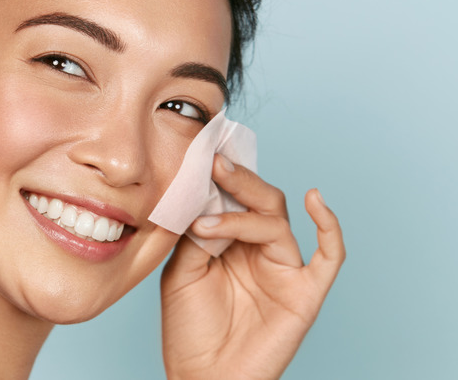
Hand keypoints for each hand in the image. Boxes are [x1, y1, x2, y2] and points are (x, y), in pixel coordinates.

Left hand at [159, 155, 345, 379]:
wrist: (203, 378)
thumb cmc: (189, 329)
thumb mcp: (181, 270)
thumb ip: (195, 233)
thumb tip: (204, 195)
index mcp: (230, 241)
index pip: (233, 197)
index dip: (219, 176)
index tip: (199, 153)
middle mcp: (259, 250)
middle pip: (260, 201)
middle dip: (238, 181)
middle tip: (213, 163)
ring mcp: (285, 270)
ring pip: (278, 222)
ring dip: (243, 215)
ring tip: (207, 224)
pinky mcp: (305, 293)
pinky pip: (329, 257)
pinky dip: (328, 226)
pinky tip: (315, 199)